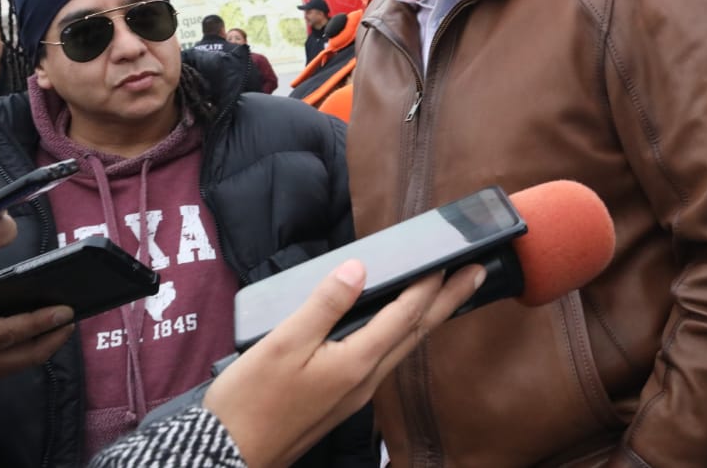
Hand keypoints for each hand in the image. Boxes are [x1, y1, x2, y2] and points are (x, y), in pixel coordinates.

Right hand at [0, 212, 74, 381]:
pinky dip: (29, 350)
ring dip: (45, 345)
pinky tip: (41, 333)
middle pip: (22, 357)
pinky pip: (10, 365)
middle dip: (52, 339)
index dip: (36, 322)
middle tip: (72, 318)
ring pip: (19, 364)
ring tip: (63, 324)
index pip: (4, 334)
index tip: (64, 311)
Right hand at [203, 259, 484, 467]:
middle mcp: (366, 379)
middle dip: (450, 301)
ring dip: (430, 318)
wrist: (228, 455)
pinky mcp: (344, 400)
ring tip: (448, 296)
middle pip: (417, 332)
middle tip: (477, 274)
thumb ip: (325, 304)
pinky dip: (404, 335)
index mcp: (356, 361)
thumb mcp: (283, 343)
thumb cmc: (251, 400)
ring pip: (404, 348)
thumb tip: (359, 269)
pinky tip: (400, 328)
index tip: (453, 258)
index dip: (430, 284)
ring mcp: (357, 393)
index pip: (406, 314)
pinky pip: (386, 359)